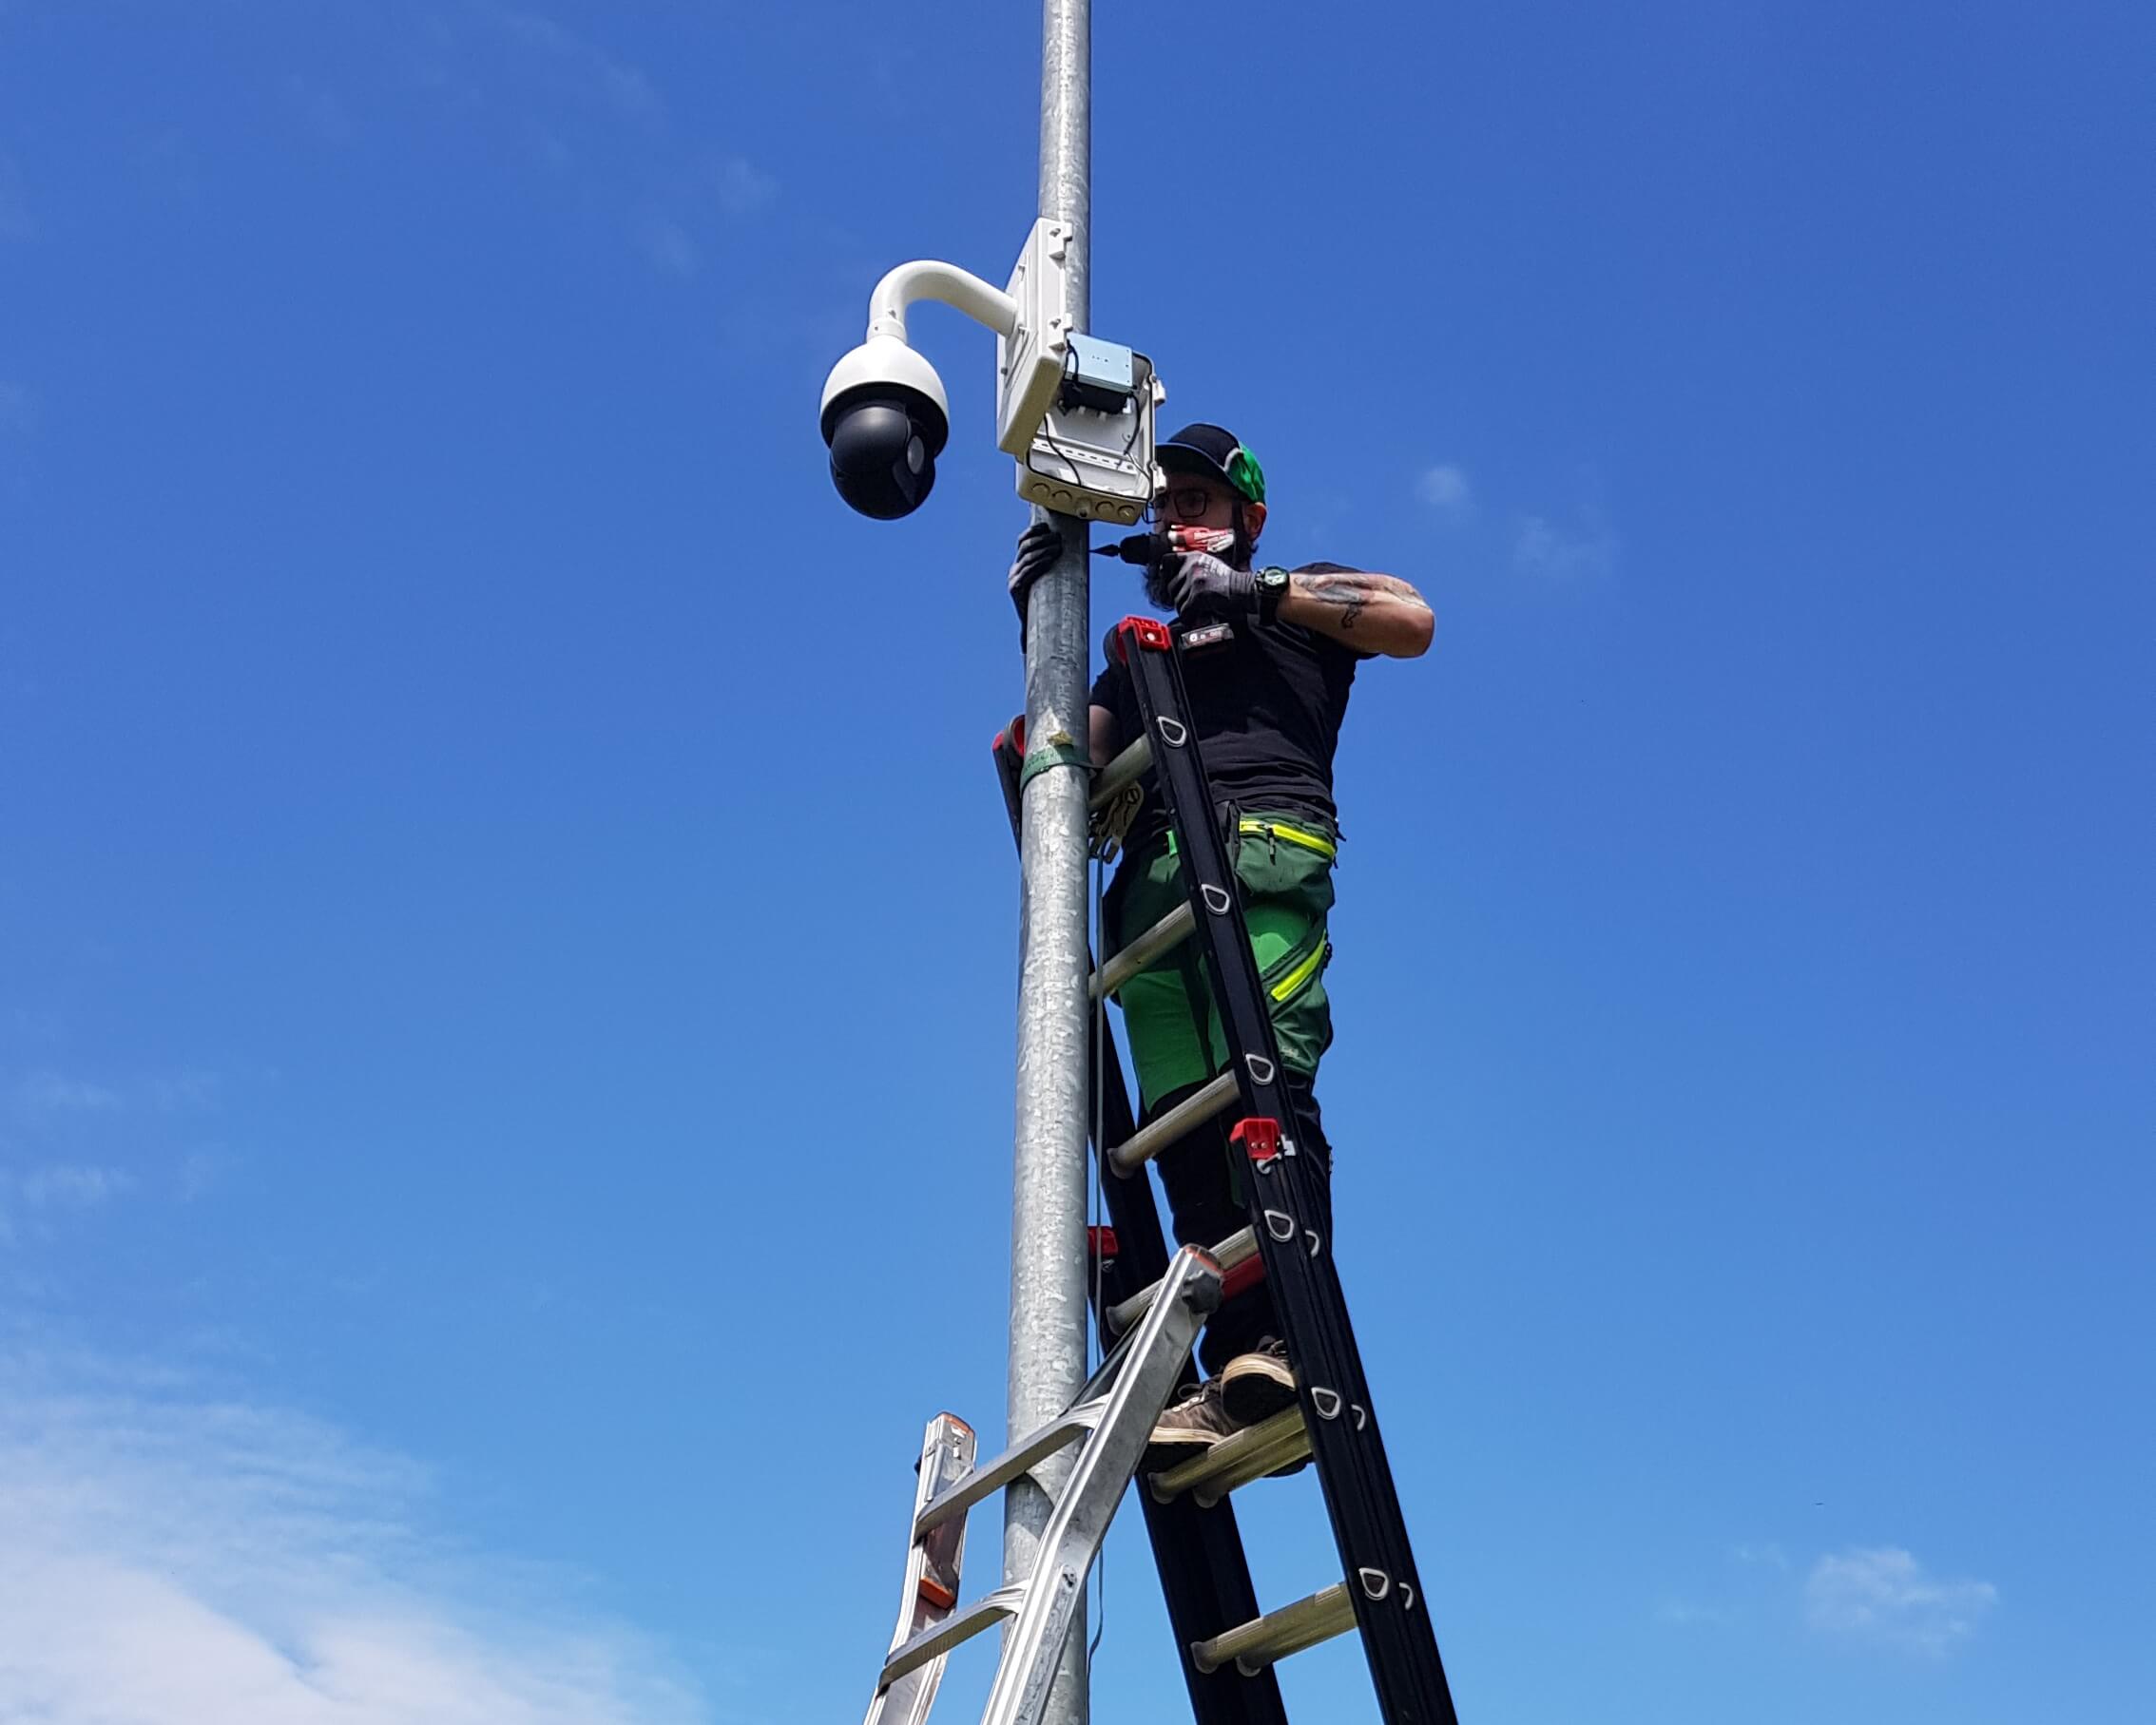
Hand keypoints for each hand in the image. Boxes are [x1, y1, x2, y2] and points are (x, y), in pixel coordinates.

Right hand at [1007, 522, 1061, 636]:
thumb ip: (1051, 566)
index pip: (1022, 541)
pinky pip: (1028, 573)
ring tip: (1057, 548)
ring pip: (1027, 558)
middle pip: (1025, 547)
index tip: (1046, 526)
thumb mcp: (1047, 579)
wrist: (1035, 625)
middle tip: (1058, 538)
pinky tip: (1049, 559)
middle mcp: (1014, 570)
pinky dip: (1039, 564)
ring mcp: (1013, 579)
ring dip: (1044, 550)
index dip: (1033, 531)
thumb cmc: (1045, 601)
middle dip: (1042, 540)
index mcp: (1019, 564)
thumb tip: (1068, 549)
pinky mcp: (1015, 590)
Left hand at [1157, 551, 1254, 620]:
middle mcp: (1192, 565)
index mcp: (1194, 557)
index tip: (1167, 583)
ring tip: (1200, 609)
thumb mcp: (1209, 568)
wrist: (1246, 591)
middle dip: (1179, 599)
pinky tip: (1200, 616)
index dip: (1164, 574)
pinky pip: (1184, 612)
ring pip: (1177, 602)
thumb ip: (1192, 571)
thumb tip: (1173, 582)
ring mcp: (1194, 580)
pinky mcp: (1198, 595)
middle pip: (1170, 587)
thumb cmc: (1231, 584)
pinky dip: (1191, 618)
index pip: (1167, 560)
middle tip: (1192, 604)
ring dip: (1186, 609)